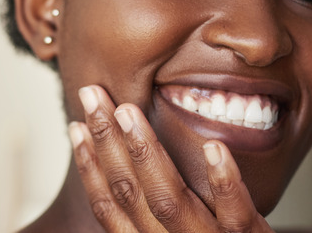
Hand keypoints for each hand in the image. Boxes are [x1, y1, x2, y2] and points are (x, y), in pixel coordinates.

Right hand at [68, 85, 274, 231]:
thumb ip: (157, 213)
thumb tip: (130, 165)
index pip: (111, 206)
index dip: (89, 166)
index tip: (75, 126)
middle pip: (132, 193)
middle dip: (108, 141)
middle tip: (93, 96)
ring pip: (170, 200)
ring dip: (146, 152)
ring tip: (130, 111)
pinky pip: (235, 214)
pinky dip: (223, 181)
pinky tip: (214, 147)